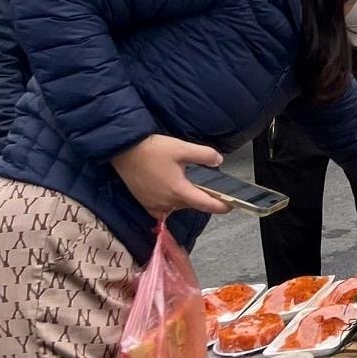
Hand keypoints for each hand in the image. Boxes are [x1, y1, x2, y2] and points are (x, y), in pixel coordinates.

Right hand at [110, 135, 231, 219]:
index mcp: (178, 191)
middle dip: (203, 198)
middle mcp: (166, 202)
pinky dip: (171, 202)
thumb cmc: (153, 150)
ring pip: (178, 207)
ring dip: (186, 199)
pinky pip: (163, 209)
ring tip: (190, 184)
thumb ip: (204, 155)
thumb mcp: (183, 148)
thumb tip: (218, 161)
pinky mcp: (145, 203)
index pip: (205, 205)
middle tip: (211, 187)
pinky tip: (172, 190)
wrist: (125, 151)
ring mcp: (154, 205)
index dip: (221, 206)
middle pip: (192, 205)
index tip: (231, 206)